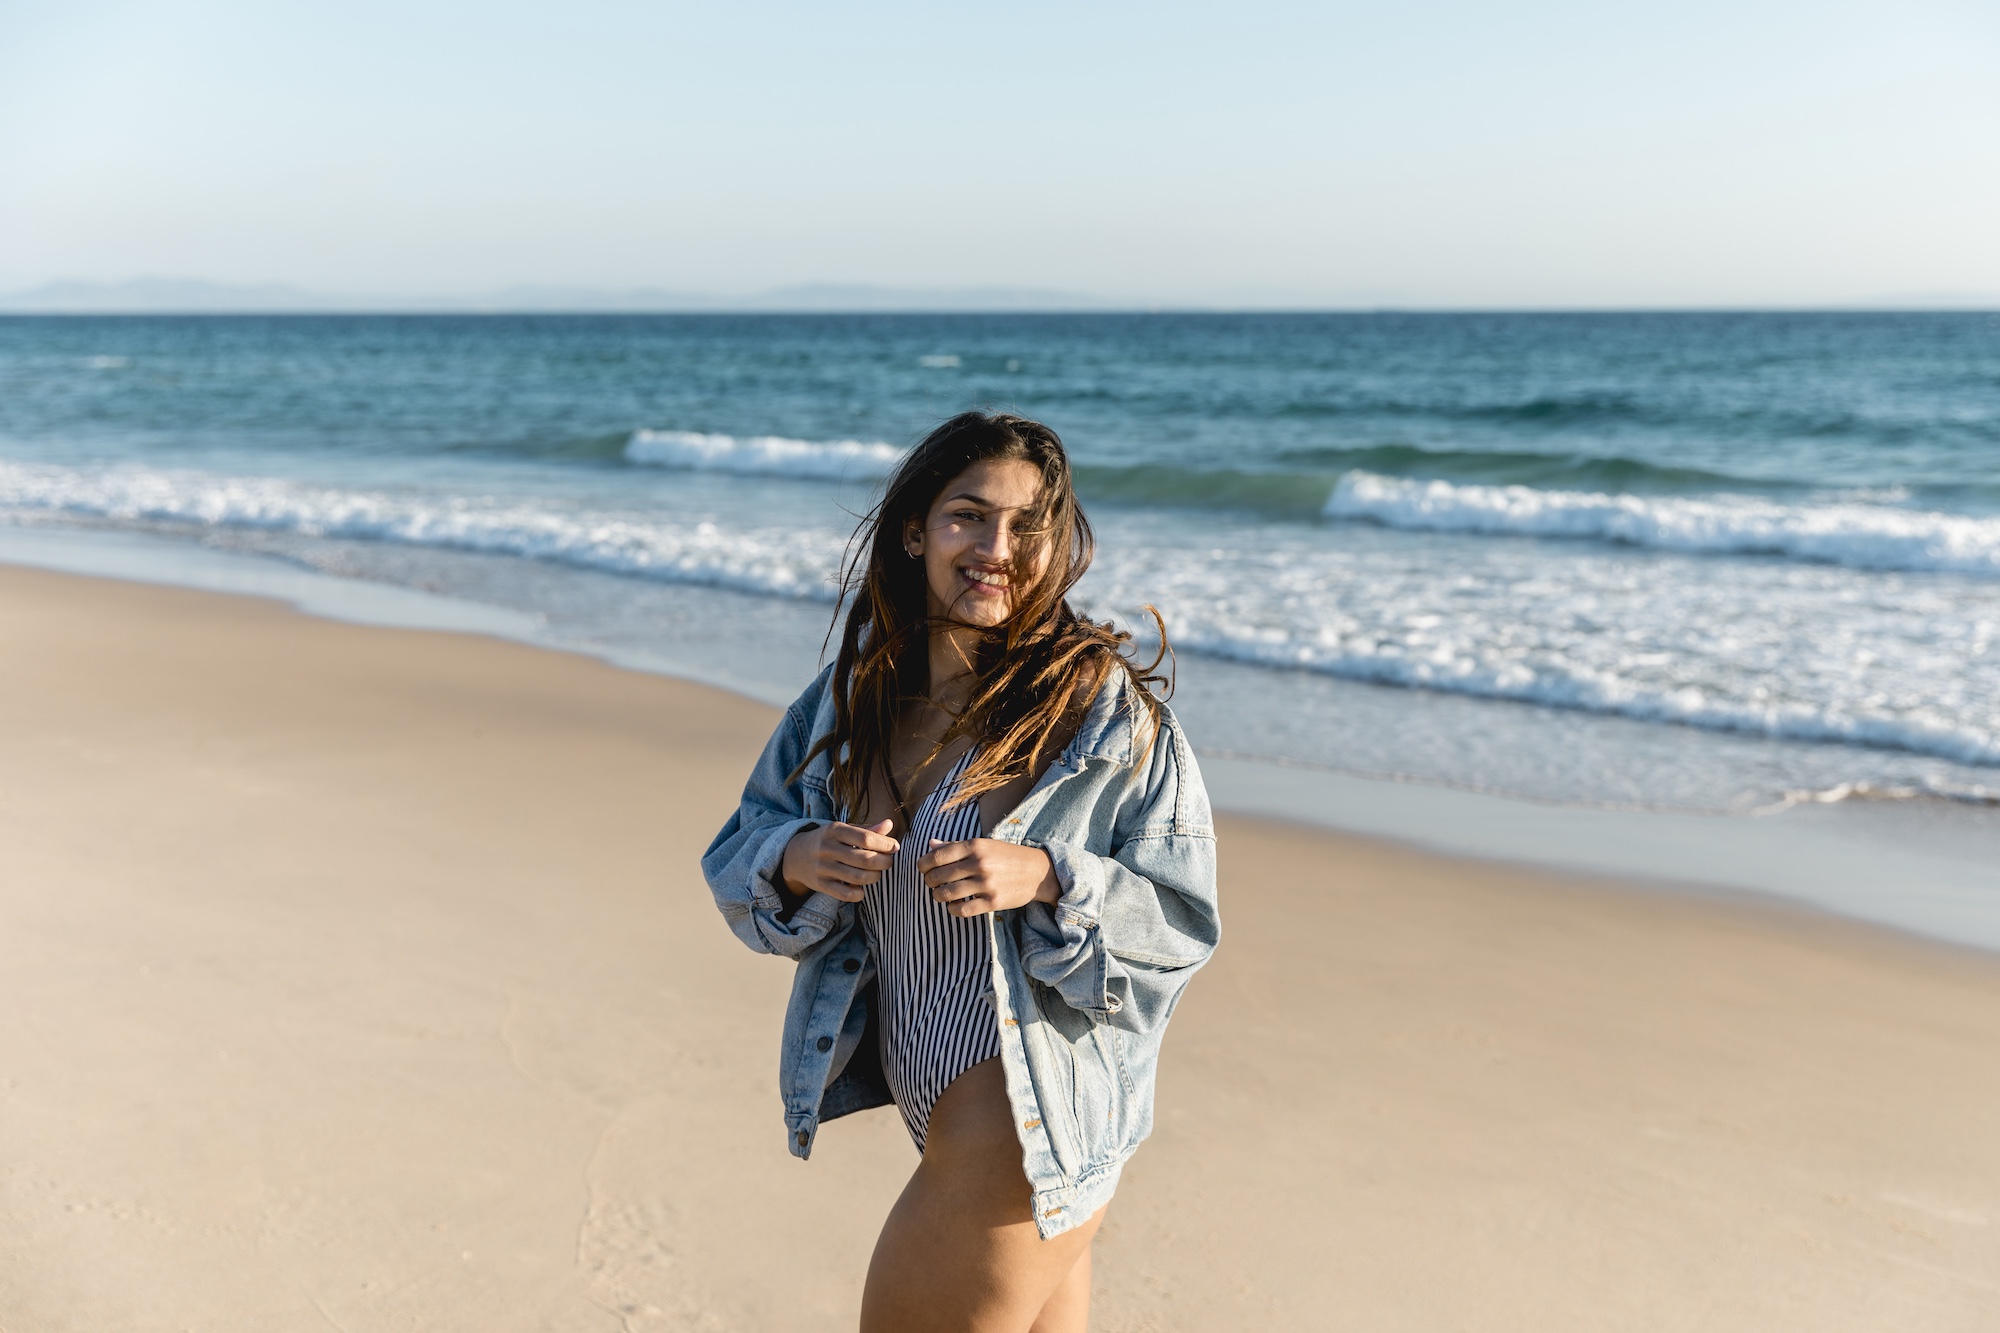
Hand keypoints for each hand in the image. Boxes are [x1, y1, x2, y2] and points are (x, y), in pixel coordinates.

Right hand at [780, 819, 898, 902]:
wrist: (795, 855)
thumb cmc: (827, 840)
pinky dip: (859, 893)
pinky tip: (862, 888)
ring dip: (875, 877)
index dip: (885, 844)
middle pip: (865, 859)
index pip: (865, 838)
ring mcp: (822, 868)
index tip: (895, 847)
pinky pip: (845, 894)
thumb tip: (889, 825)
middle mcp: (827, 848)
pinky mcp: (820, 884)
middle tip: (888, 862)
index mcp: (835, 830)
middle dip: (884, 862)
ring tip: (876, 873)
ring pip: (858, 877)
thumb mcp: (843, 830)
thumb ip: (867, 829)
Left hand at [920, 838, 1060, 917]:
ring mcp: (986, 883)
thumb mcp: (984, 844)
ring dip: (938, 896)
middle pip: (939, 875)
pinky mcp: (993, 902)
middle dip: (929, 881)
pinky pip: (962, 910)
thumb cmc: (1007, 856)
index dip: (923, 864)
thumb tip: (930, 845)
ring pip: (947, 894)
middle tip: (931, 883)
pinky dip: (952, 909)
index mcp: (975, 845)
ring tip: (940, 895)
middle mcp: (979, 863)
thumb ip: (956, 846)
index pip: (937, 855)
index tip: (923, 869)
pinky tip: (953, 906)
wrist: (1038, 872)